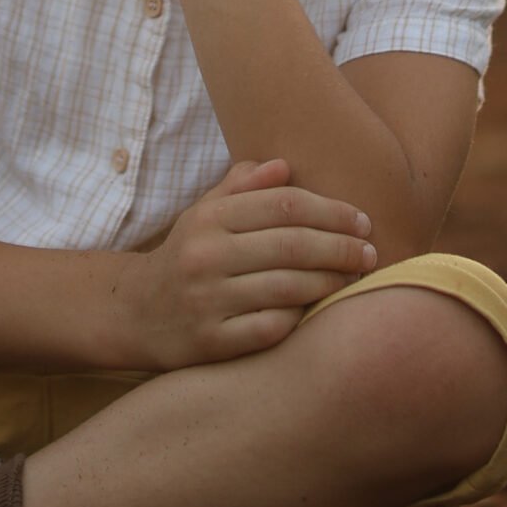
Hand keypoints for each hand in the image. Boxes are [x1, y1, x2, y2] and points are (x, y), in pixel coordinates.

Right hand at [112, 158, 378, 368]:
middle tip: (370, 253)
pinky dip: (301, 317)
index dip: (332, 211)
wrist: (136, 313)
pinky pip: (272, 327)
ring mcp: (207, 300)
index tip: (363, 221)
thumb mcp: (205, 214)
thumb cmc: (186, 256)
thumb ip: (242, 187)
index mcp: (209, 218)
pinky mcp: (211, 341)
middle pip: (292, 245)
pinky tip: (318, 311)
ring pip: (288, 287)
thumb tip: (284, 165)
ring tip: (355, 279)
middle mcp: (205, 255)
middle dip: (342, 247)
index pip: (285, 205)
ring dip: (331, 282)